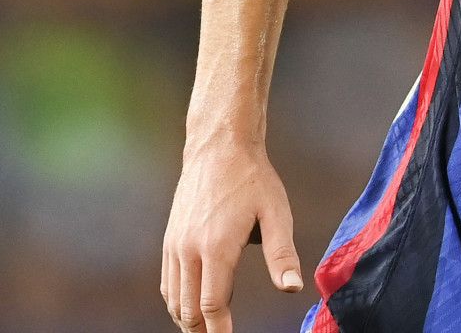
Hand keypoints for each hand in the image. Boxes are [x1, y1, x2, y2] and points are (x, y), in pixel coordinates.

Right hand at [161, 142, 302, 331]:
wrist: (218, 147)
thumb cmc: (253, 179)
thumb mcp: (276, 213)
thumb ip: (282, 254)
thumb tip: (292, 288)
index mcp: (216, 248)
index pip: (212, 305)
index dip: (219, 330)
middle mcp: (189, 250)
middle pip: (188, 309)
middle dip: (201, 331)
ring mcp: (175, 244)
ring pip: (173, 297)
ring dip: (186, 319)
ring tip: (204, 331)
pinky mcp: (170, 238)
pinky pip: (168, 281)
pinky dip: (176, 300)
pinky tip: (189, 307)